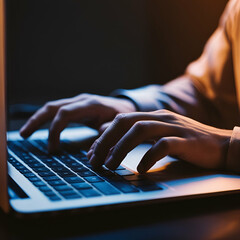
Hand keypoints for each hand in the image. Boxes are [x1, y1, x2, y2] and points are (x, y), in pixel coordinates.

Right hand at [20, 93, 135, 151]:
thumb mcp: (119, 125)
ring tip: (25, 133)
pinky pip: (57, 111)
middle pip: (53, 107)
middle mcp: (81, 101)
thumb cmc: (123, 116)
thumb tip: (93, 149)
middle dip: (37, 120)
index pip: (65, 113)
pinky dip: (46, 119)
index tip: (53, 149)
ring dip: (37, 119)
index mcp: (91, 105)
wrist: (126, 106)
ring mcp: (78, 103)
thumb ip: (107, 134)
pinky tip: (39, 127)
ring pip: (52, 107)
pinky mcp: (76, 107)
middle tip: (24, 135)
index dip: (55, 130)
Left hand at [88, 110, 231, 172]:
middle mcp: (160, 117)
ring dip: (121, 148)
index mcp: (153, 115)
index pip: (121, 120)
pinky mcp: (185, 140)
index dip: (103, 136)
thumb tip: (114, 141)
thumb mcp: (159, 135)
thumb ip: (138, 134)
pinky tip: (141, 169)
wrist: (221, 144)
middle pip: (126, 121)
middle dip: (106, 140)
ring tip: (111, 165)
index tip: (92, 153)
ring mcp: (173, 127)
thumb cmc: (187, 142)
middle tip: (95, 160)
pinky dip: (148, 157)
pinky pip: (163, 145)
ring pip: (140, 130)